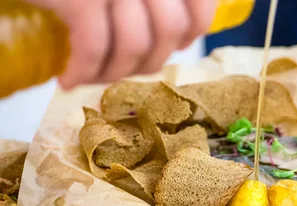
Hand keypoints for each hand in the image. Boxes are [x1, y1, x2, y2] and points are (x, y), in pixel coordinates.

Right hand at [24, 0, 216, 89]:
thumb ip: (153, 4)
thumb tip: (179, 41)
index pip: (199, 11)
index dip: (190, 35)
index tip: (175, 44)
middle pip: (169, 32)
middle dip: (148, 61)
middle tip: (124, 67)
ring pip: (135, 46)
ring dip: (113, 73)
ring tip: (93, 76)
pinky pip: (94, 50)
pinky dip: (81, 73)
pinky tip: (68, 79)